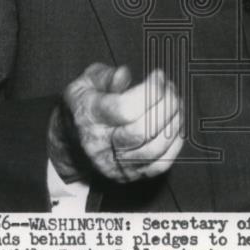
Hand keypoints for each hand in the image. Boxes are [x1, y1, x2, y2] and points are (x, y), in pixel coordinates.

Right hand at [48, 63, 183, 183]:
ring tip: (177, 104)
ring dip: (173, 123)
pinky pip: (160, 165)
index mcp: (89, 117)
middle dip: (166, 106)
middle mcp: (101, 145)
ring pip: (154, 149)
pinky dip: (175, 145)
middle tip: (171, 89)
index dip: (150, 91)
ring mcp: (116, 164)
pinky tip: (176, 125)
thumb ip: (104, 75)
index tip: (158, 76)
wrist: (73, 141)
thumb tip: (124, 75)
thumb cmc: (85, 107)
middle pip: (142, 130)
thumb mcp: (86, 82)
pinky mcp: (130, 174)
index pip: (125, 109)